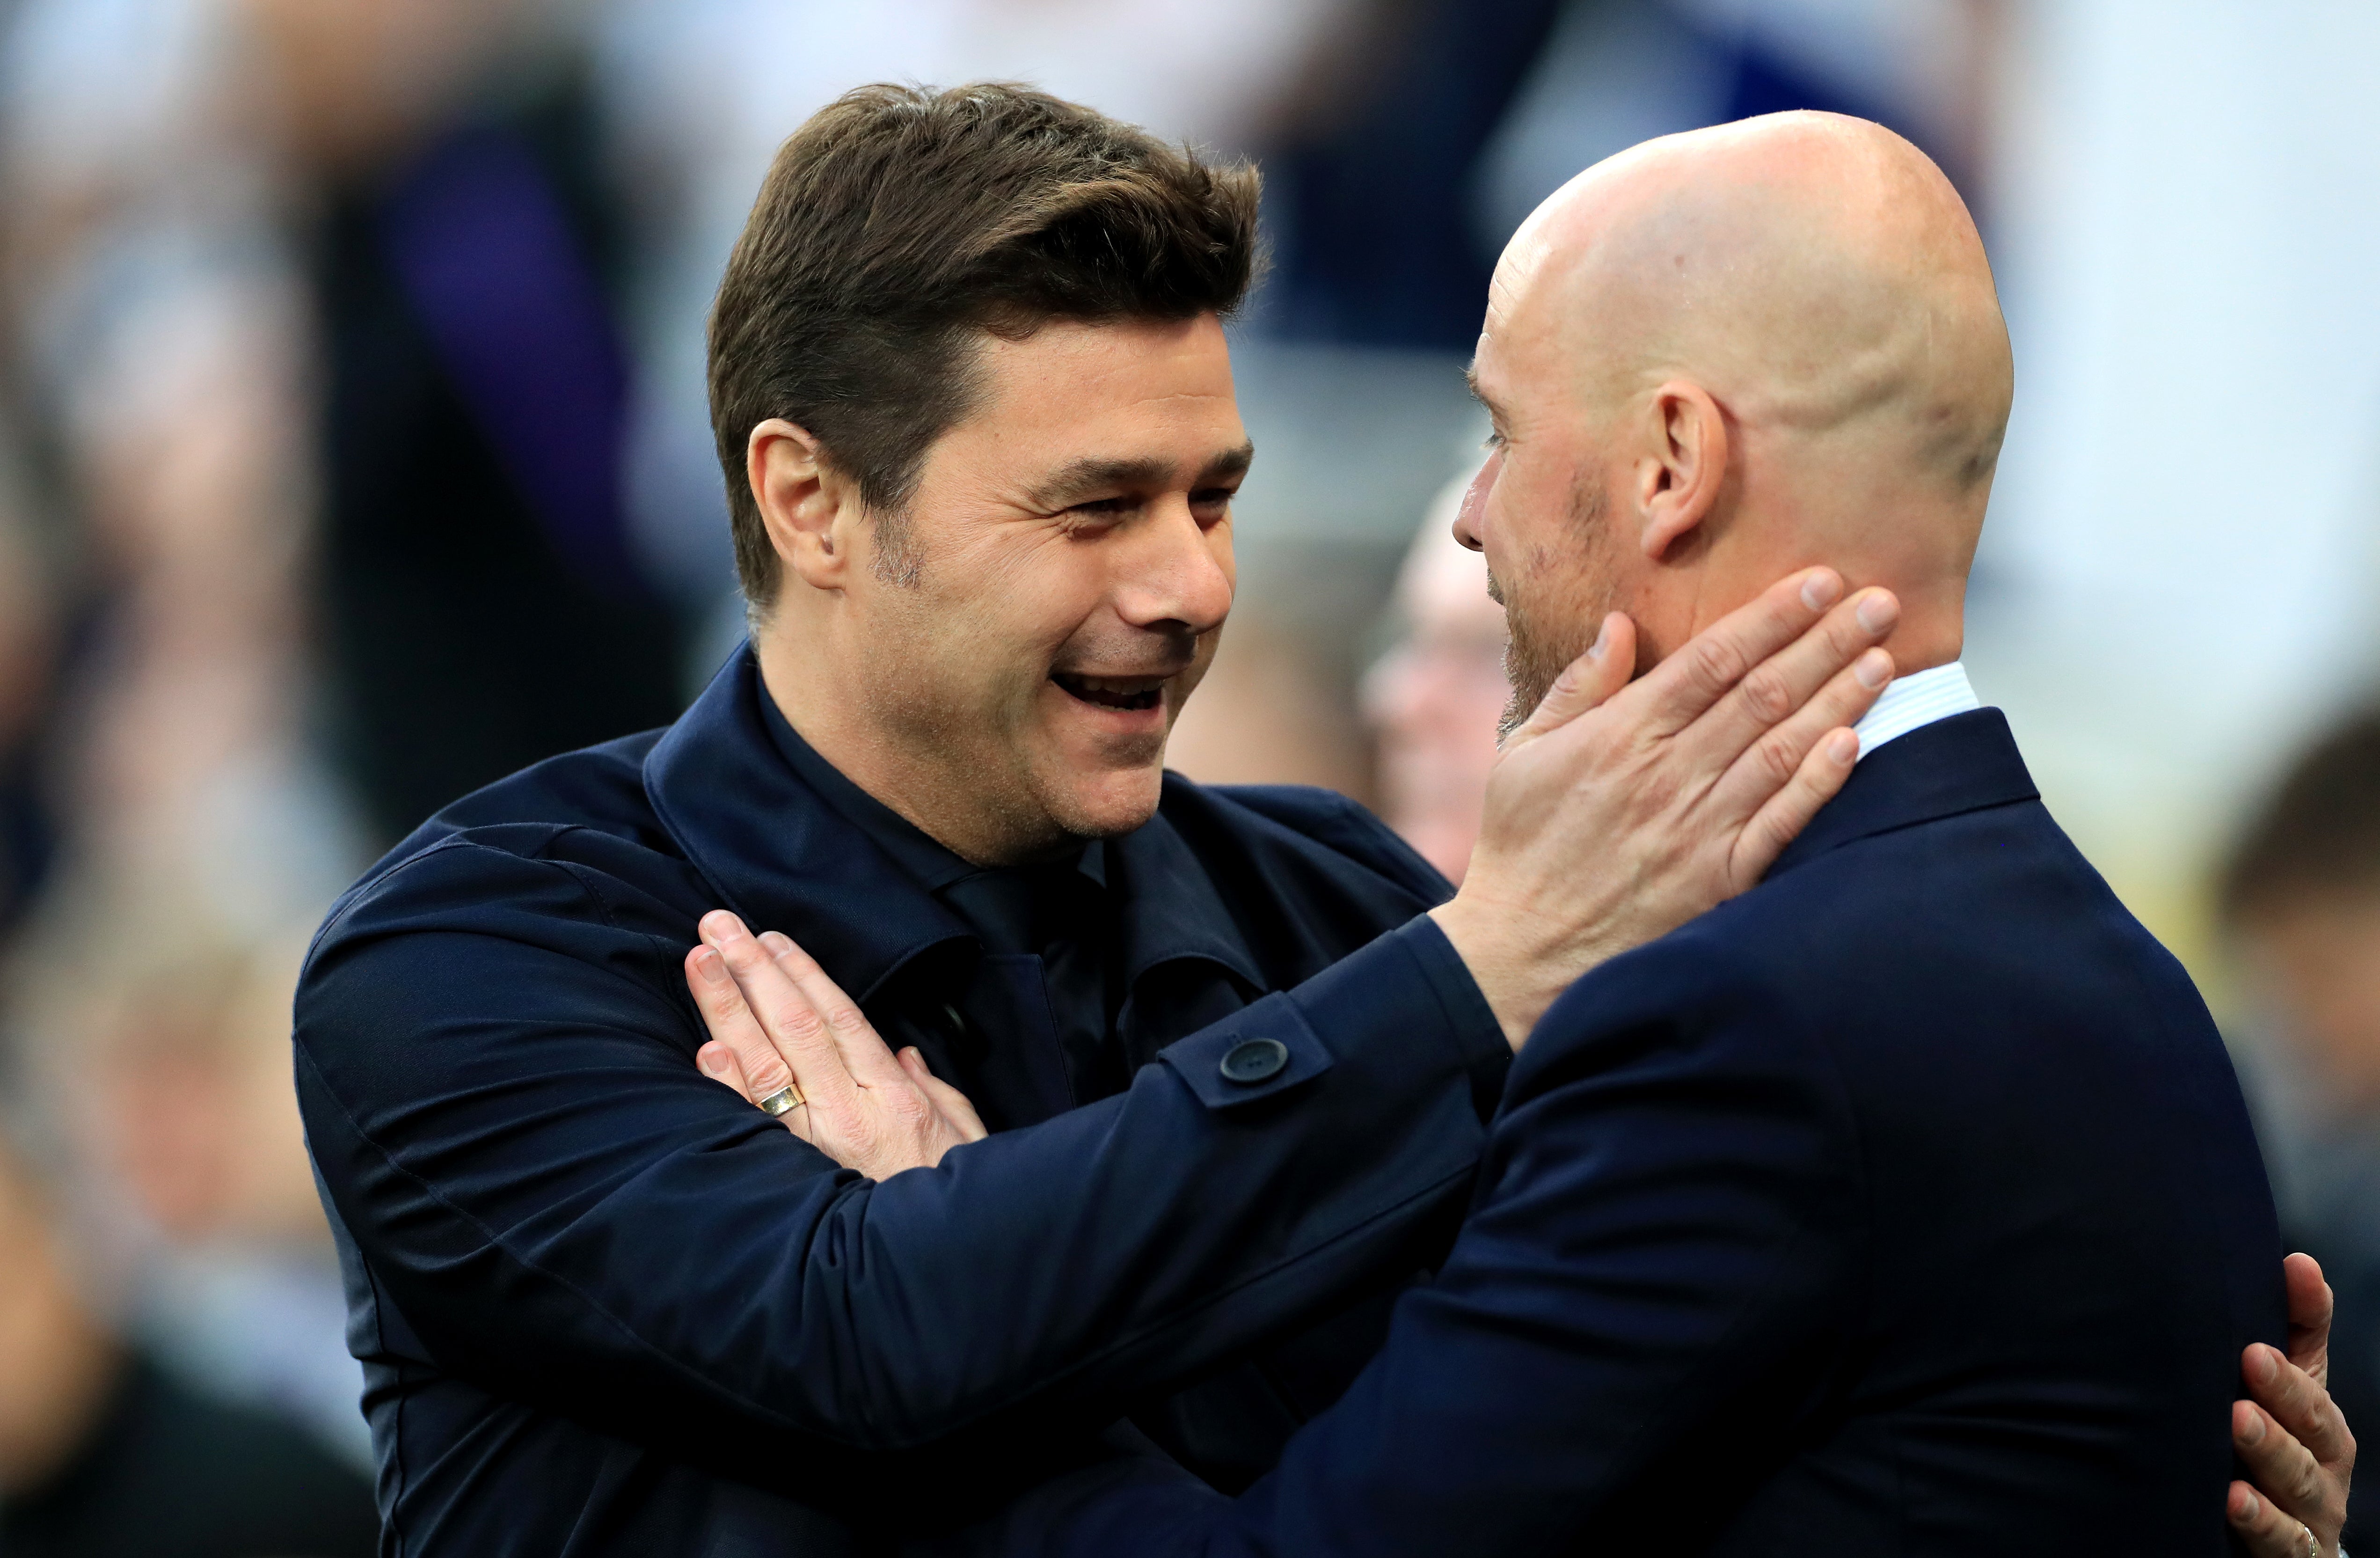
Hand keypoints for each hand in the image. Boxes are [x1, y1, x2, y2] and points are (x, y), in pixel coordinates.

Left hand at [683, 910, 986, 1178]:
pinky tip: (705, 1051)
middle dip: (753, 971)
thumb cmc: (950, 1200)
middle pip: (794, 1027)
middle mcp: (850, 1114)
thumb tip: (905, 1054)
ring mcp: (815, 1147)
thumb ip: (930, 1090)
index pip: (840, 1018)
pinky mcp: (792, 1178)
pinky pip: (753, 1125)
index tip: (770, 938)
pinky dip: (727, 1086)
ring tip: (700, 961)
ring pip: (766, 1064)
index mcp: (893, 1098)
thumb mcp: (962, 1137)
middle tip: (717, 925)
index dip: (802, 973)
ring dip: (729, 1008)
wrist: (936, 1273)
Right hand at [1432, 568, 1897, 1046]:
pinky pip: (1779, 825)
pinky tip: (1853, 745)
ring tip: (1884, 658)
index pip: (1713, 658)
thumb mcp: (1523, 753)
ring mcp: (1696, 829)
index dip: (1772, 615)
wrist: (1519, 950)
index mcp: (1621, 734)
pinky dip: (1819, 784)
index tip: (1820, 580)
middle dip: (1826, 642)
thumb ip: (1577, 687)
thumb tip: (1619, 623)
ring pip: (1782, 749)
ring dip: (1838, 700)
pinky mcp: (1716, 881)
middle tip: (1881, 601)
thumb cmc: (1520, 845)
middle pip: (1762, 693)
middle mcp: (1667, 774)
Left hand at [2230, 1253, 2355, 1556]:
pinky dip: (2259, 1520)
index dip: (2287, 1374)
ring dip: (2267, 1457)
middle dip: (2280, 1406)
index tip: (2252, 1348)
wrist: (2284, 1530)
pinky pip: (2279, 1541)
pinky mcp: (2289, 1553)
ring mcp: (2307, 1515)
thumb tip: (2299, 1260)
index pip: (2310, 1394)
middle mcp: (2321, 1470)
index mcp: (2322, 1425)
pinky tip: (2230, 1500)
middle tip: (2244, 1375)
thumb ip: (2298, 1325)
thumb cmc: (2282, 1437)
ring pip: (2292, 1488)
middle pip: (2306, 1437)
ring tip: (2236, 1426)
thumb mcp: (2293, 1382)